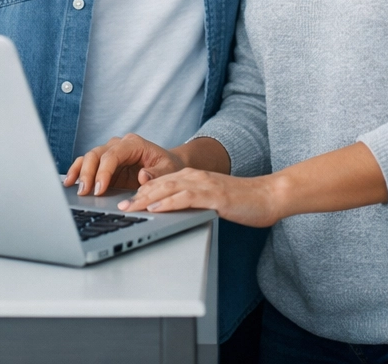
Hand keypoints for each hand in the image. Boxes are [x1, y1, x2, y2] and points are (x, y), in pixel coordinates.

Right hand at [64, 134, 184, 196]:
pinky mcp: (105, 164)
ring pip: (89, 157)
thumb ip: (157, 174)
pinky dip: (78, 170)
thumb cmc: (169, 166)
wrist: (169, 164)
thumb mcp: (169, 170)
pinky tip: (70, 181)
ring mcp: (110, 153)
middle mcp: (119, 145)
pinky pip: (87, 163)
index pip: (113, 154)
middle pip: (97, 154)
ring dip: (80, 171)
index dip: (104, 171)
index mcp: (134, 143)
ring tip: (74, 187)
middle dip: (89, 172)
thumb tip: (142, 176)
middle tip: (85, 192)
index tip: (99, 188)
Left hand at [116, 168, 283, 228]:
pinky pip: (186, 198)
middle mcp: (195, 176)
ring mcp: (204, 184)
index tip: (125, 202)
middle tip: (119, 206)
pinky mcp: (213, 195)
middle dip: (137, 195)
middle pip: (159, 184)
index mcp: (193, 177)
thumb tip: (173, 212)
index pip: (160, 183)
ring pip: (168, 188)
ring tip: (130, 207)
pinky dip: (168, 203)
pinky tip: (156, 209)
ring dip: (146, 198)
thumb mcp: (211, 199)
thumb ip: (192, 201)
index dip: (141, 191)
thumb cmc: (241, 201)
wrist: (267, 196)